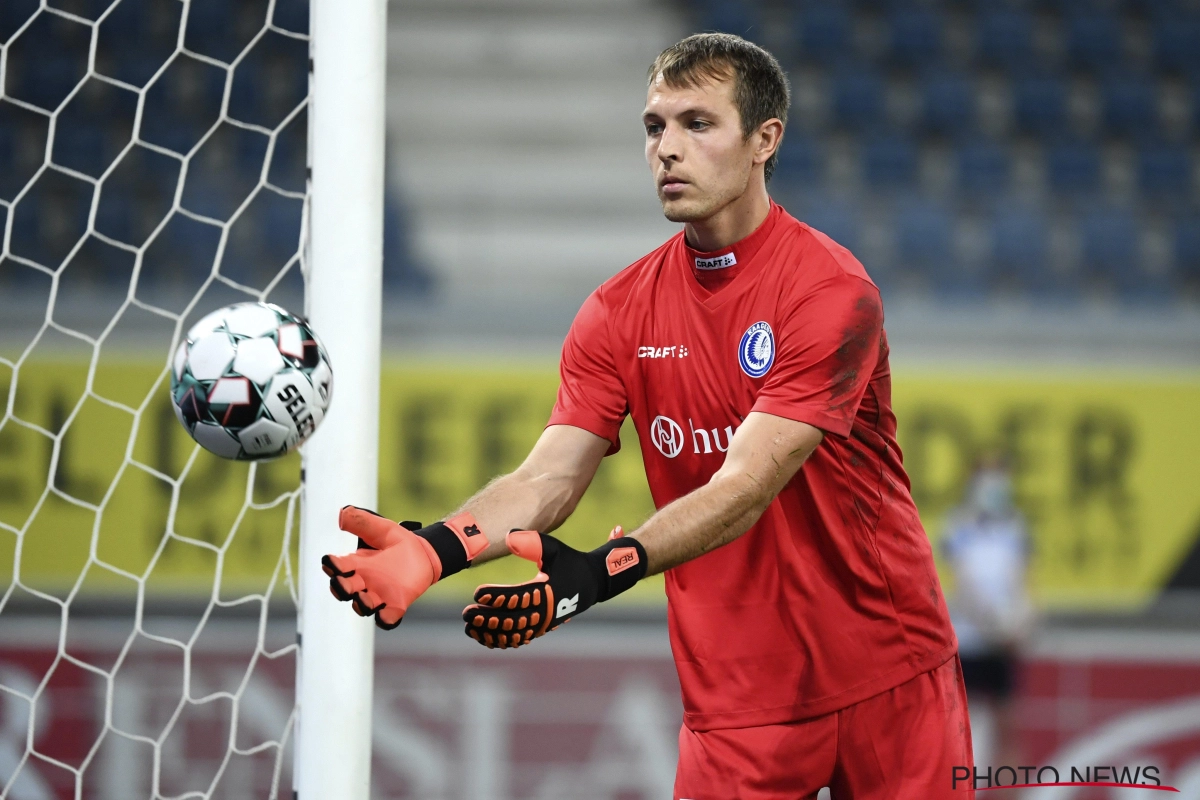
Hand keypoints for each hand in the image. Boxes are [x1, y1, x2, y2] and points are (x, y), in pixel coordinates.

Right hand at [323, 506, 487, 629]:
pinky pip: (387, 617)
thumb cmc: (398, 542)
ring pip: (362, 605)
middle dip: (340, 587)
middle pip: (344, 589)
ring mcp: (379, 594)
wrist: (425, 553)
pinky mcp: (396, 604)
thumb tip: (343, 513)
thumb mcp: (381, 529)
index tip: (329, 561)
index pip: (337, 566)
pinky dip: (385, 619)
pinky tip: (385, 616)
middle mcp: (364, 581)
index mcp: (357, 563)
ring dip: (360, 604)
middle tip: (340, 582)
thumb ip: (363, 522)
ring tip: (362, 599)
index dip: (331, 565)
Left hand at [462, 526, 646, 648]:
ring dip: (490, 633)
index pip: (517, 598)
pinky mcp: (540, 628)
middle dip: (487, 618)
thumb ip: (533, 542)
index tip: (478, 593)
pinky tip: (482, 635)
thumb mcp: (554, 548)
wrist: (592, 582)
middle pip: (512, 621)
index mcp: (548, 593)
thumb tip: (509, 537)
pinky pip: (518, 639)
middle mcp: (546, 612)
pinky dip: (500, 640)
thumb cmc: (570, 562)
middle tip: (466, 613)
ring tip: (469, 627)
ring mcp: (543, 624)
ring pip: (513, 635)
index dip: (496, 596)